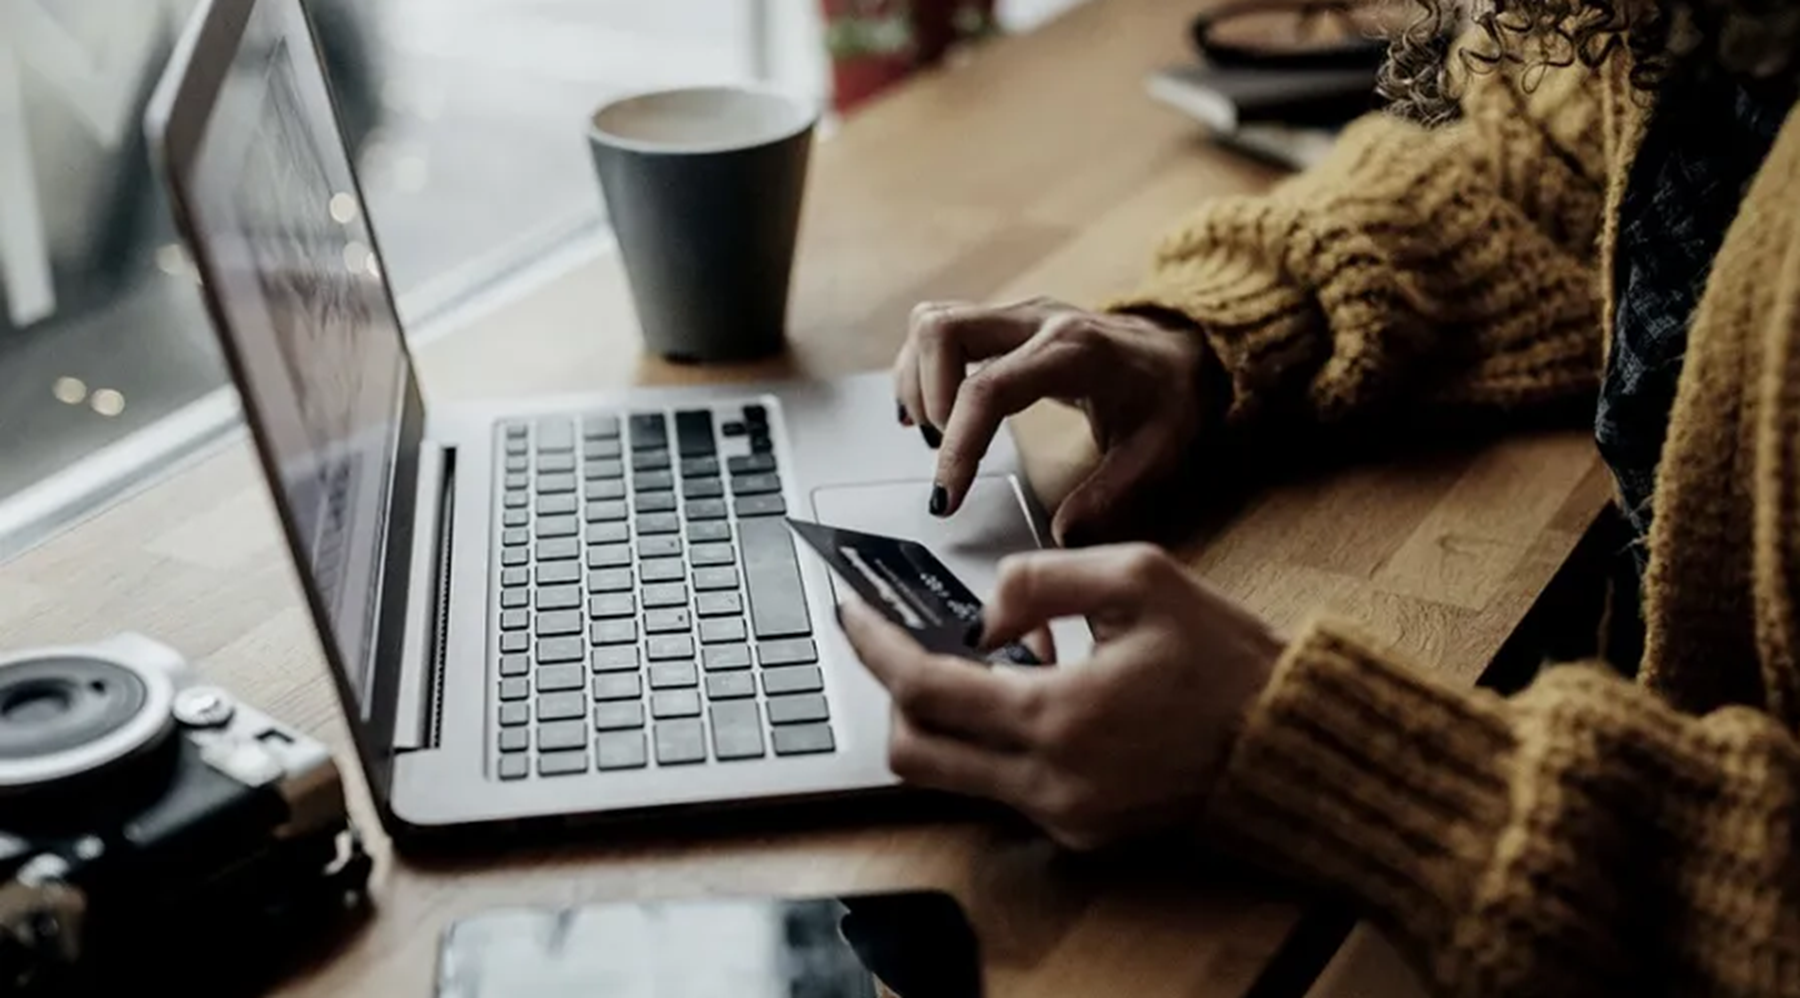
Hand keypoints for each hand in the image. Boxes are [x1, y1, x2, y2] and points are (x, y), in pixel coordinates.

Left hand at [840, 543, 1282, 849]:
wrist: (1291, 744)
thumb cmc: (1225, 658)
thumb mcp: (1141, 577)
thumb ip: (1042, 578)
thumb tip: (982, 614)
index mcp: (1059, 716)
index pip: (924, 689)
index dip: (875, 646)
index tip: (850, 612)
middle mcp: (1050, 782)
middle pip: (914, 752)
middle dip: (894, 694)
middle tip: (905, 643)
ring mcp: (1064, 818)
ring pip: (951, 776)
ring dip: (947, 719)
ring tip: (989, 662)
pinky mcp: (1082, 834)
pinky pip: (1003, 789)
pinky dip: (995, 742)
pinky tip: (1036, 695)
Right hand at [894, 297, 1210, 544]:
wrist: (1180, 351)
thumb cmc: (1167, 397)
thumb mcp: (1157, 452)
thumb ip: (1110, 495)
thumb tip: (1062, 536)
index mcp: (1074, 353)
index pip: (989, 389)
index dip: (958, 445)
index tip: (947, 497)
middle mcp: (1037, 321)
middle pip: (943, 331)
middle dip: (927, 398)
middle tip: (942, 450)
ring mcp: (1016, 315)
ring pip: (933, 322)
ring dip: (917, 380)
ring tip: (936, 433)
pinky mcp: (1002, 320)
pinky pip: (939, 326)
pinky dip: (920, 367)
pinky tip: (929, 411)